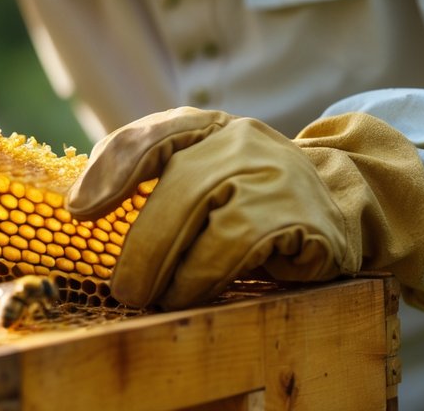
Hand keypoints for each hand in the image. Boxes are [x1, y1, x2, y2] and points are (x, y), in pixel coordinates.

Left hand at [66, 108, 423, 309]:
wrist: (345, 204)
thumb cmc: (253, 195)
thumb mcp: (205, 175)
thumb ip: (151, 177)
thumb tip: (81, 204)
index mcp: (212, 127)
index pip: (157, 134)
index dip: (113, 169)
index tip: (78, 211)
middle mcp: (245, 141)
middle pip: (181, 185)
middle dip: (143, 243)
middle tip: (124, 288)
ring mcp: (278, 174)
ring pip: (210, 214)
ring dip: (172, 264)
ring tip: (152, 297)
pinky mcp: (305, 215)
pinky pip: (242, 243)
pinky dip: (206, 273)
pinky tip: (190, 294)